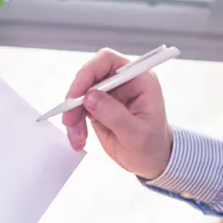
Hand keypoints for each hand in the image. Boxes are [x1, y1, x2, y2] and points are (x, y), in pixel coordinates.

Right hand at [62, 49, 172, 178]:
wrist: (152, 161)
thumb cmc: (153, 146)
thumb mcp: (137, 135)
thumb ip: (115, 115)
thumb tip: (90, 97)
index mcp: (139, 79)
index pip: (108, 61)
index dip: (88, 72)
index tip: (76, 94)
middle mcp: (123, 81)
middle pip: (89, 75)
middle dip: (76, 97)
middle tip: (70, 120)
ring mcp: (110, 93)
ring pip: (81, 93)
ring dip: (73, 114)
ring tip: (77, 137)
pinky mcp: (99, 106)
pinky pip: (79, 108)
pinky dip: (75, 122)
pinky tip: (79, 138)